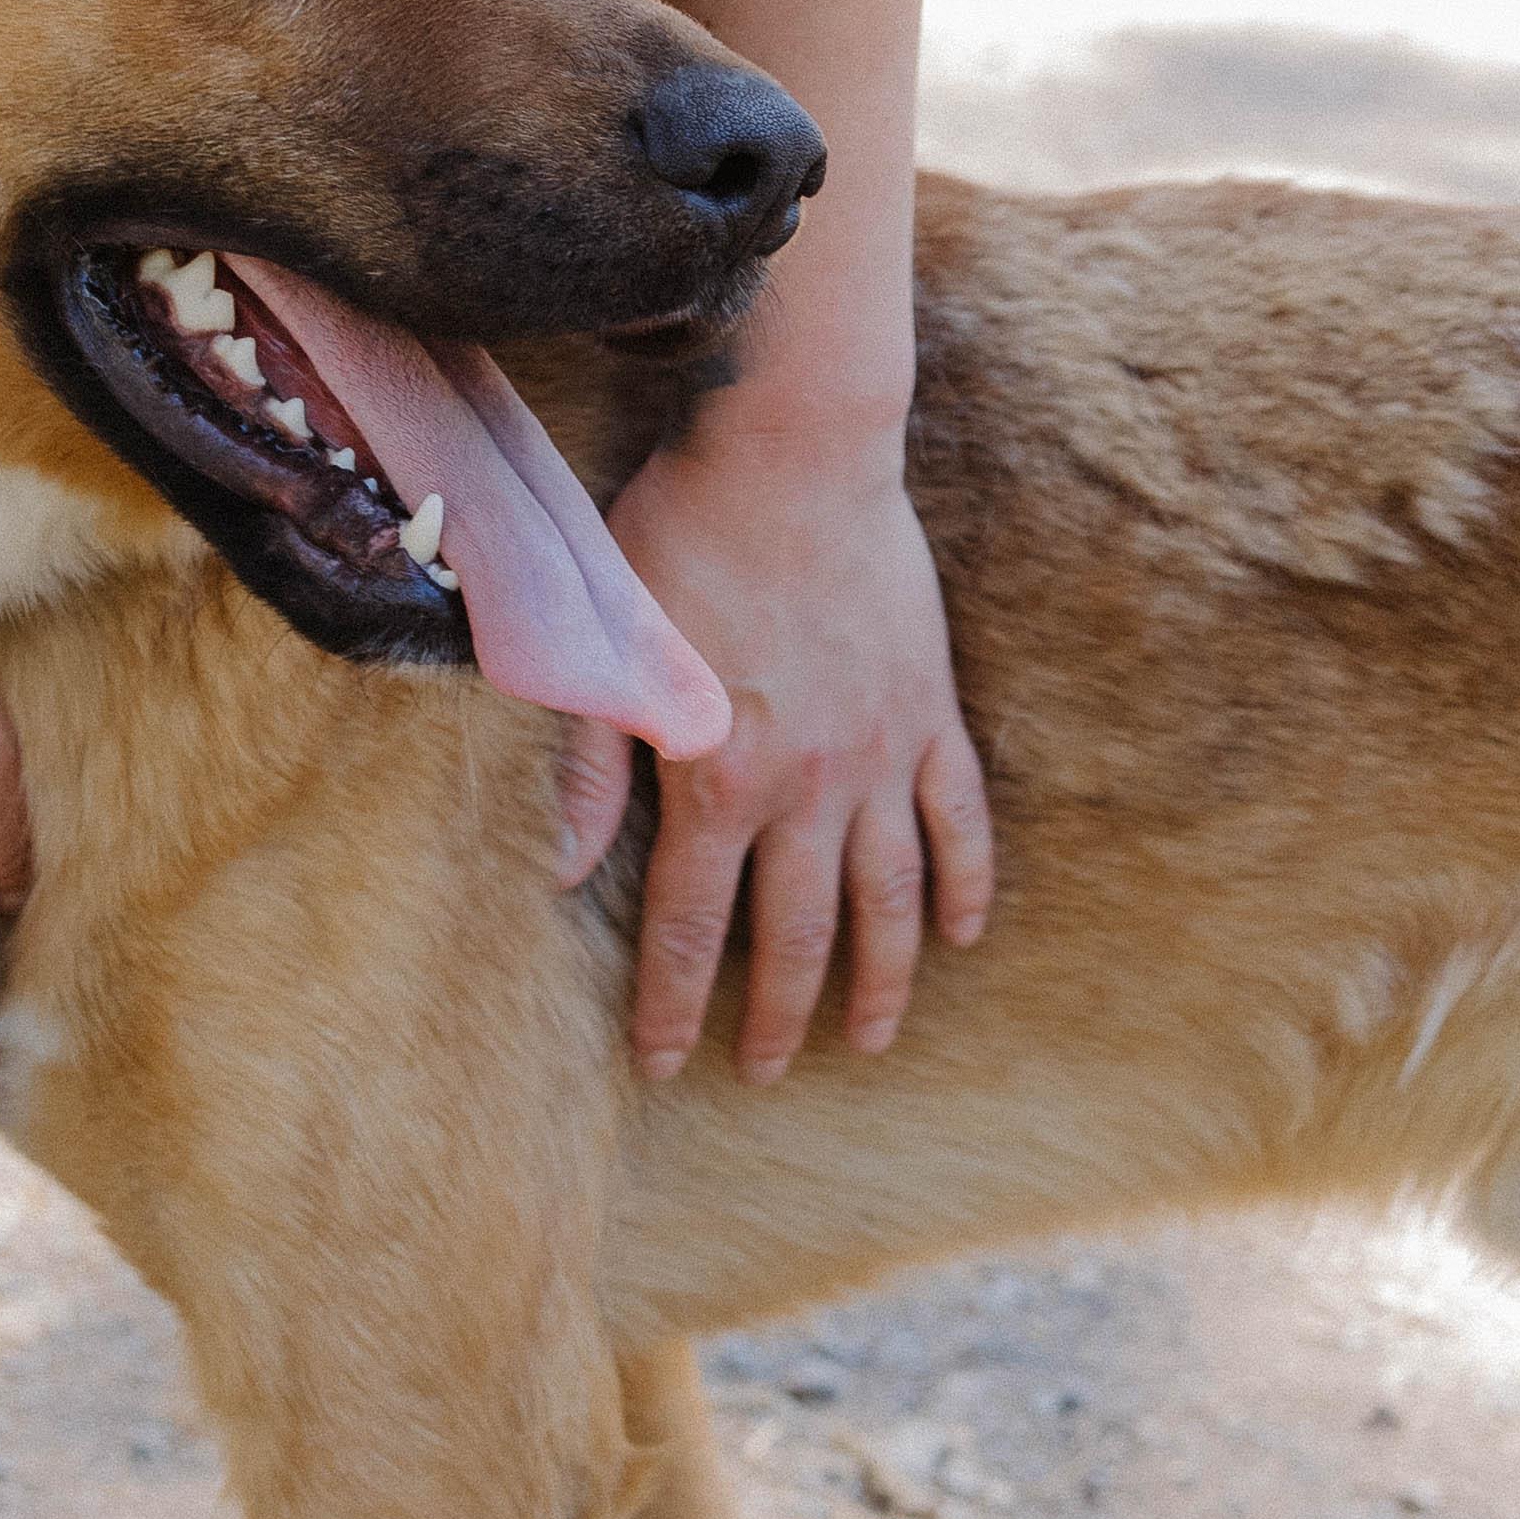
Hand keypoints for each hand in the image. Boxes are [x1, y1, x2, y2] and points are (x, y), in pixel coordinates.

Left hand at [551, 415, 991, 1081]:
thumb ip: (586, 764)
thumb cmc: (681, 532)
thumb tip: (555, 874)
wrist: (795, 446)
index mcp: (718, 776)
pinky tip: (961, 936)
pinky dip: (964, 883)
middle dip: (778, 1014)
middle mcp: (810, 783)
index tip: (661, 1064)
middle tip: (766, 1073)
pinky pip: (959, 819)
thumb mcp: (607, 646)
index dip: (671, 1005)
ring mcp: (882, 751)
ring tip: (870, 1037)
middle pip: (796, 931)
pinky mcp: (929, 710)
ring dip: (881, 977)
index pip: (688, 924)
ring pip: (890, 896)